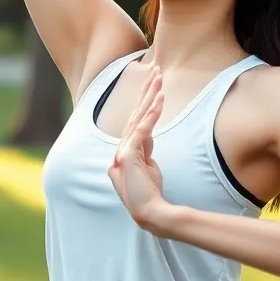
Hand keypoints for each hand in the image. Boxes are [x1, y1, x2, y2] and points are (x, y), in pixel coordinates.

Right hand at [108, 65, 168, 231]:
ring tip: (158, 75)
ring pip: (138, 116)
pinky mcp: (129, 155)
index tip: (154, 84)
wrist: (149, 212)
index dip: (145, 101)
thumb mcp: (149, 167)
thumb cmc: (149, 192)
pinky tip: (159, 98)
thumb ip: (146, 151)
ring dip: (149, 95)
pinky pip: (143, 129)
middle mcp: (120, 149)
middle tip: (155, 68)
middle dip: (146, 90)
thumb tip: (149, 138)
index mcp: (124, 151)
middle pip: (135, 113)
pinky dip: (152, 113)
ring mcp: (122, 152)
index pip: (136, 120)